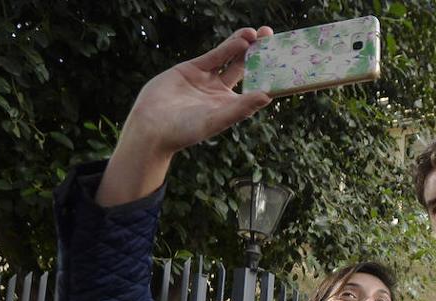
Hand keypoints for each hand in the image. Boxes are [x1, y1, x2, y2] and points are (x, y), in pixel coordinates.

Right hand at [97, 27, 274, 206]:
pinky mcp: (191, 70)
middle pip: (246, 70)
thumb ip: (241, 108)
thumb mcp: (217, 119)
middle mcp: (222, 93)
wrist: (150, 126)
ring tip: (258, 34)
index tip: (285, 65)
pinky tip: (241, 39)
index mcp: (232, 108)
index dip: (271, 77)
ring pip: (230, 60)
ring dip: (244, 47)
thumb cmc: (185, 131)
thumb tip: (267, 96)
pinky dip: (226, 48)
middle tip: (275, 40)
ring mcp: (206, 80)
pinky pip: (213, 57)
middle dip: (260, 56)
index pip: (257, 89)